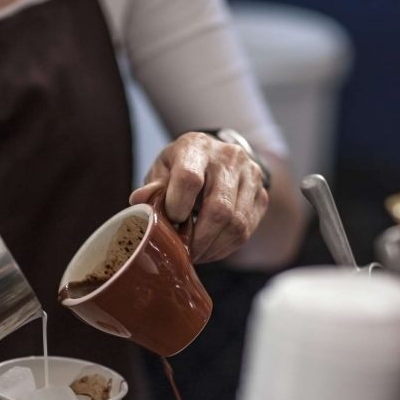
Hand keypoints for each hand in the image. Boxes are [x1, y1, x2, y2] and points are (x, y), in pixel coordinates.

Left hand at [129, 132, 268, 262]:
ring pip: (236, 224)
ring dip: (212, 247)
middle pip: (219, 208)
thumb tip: (138, 200)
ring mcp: (250, 176)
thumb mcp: (163, 170)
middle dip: (198, 238)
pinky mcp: (262, 196)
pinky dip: (225, 248)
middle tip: (184, 251)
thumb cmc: (182, 167)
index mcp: (196, 147)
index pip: (189, 179)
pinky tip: (210, 249)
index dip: (177, 206)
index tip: (171, 220)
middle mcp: (229, 157)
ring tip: (196, 253)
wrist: (217, 158)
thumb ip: (153, 187)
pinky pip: (246, 231)